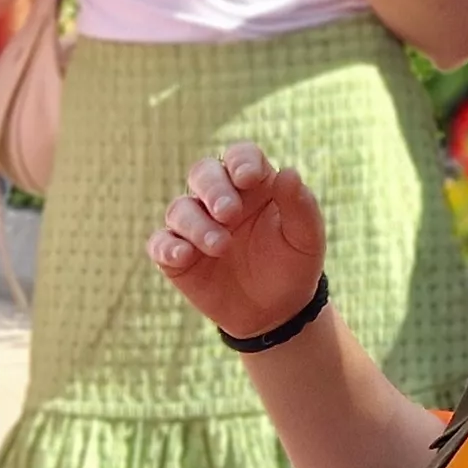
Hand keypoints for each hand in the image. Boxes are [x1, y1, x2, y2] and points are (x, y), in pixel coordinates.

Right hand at [150, 143, 332, 341]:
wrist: (276, 311)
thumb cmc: (293, 263)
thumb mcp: (306, 237)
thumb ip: (300, 205)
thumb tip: (289, 172)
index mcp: (252, 184)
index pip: (240, 156)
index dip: (240, 161)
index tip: (248, 177)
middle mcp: (219, 198)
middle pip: (203, 173)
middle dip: (213, 189)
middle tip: (229, 213)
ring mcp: (195, 225)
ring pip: (180, 209)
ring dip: (197, 224)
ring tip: (221, 246)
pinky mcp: (177, 256)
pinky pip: (160, 244)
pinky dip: (167, 247)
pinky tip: (183, 255)